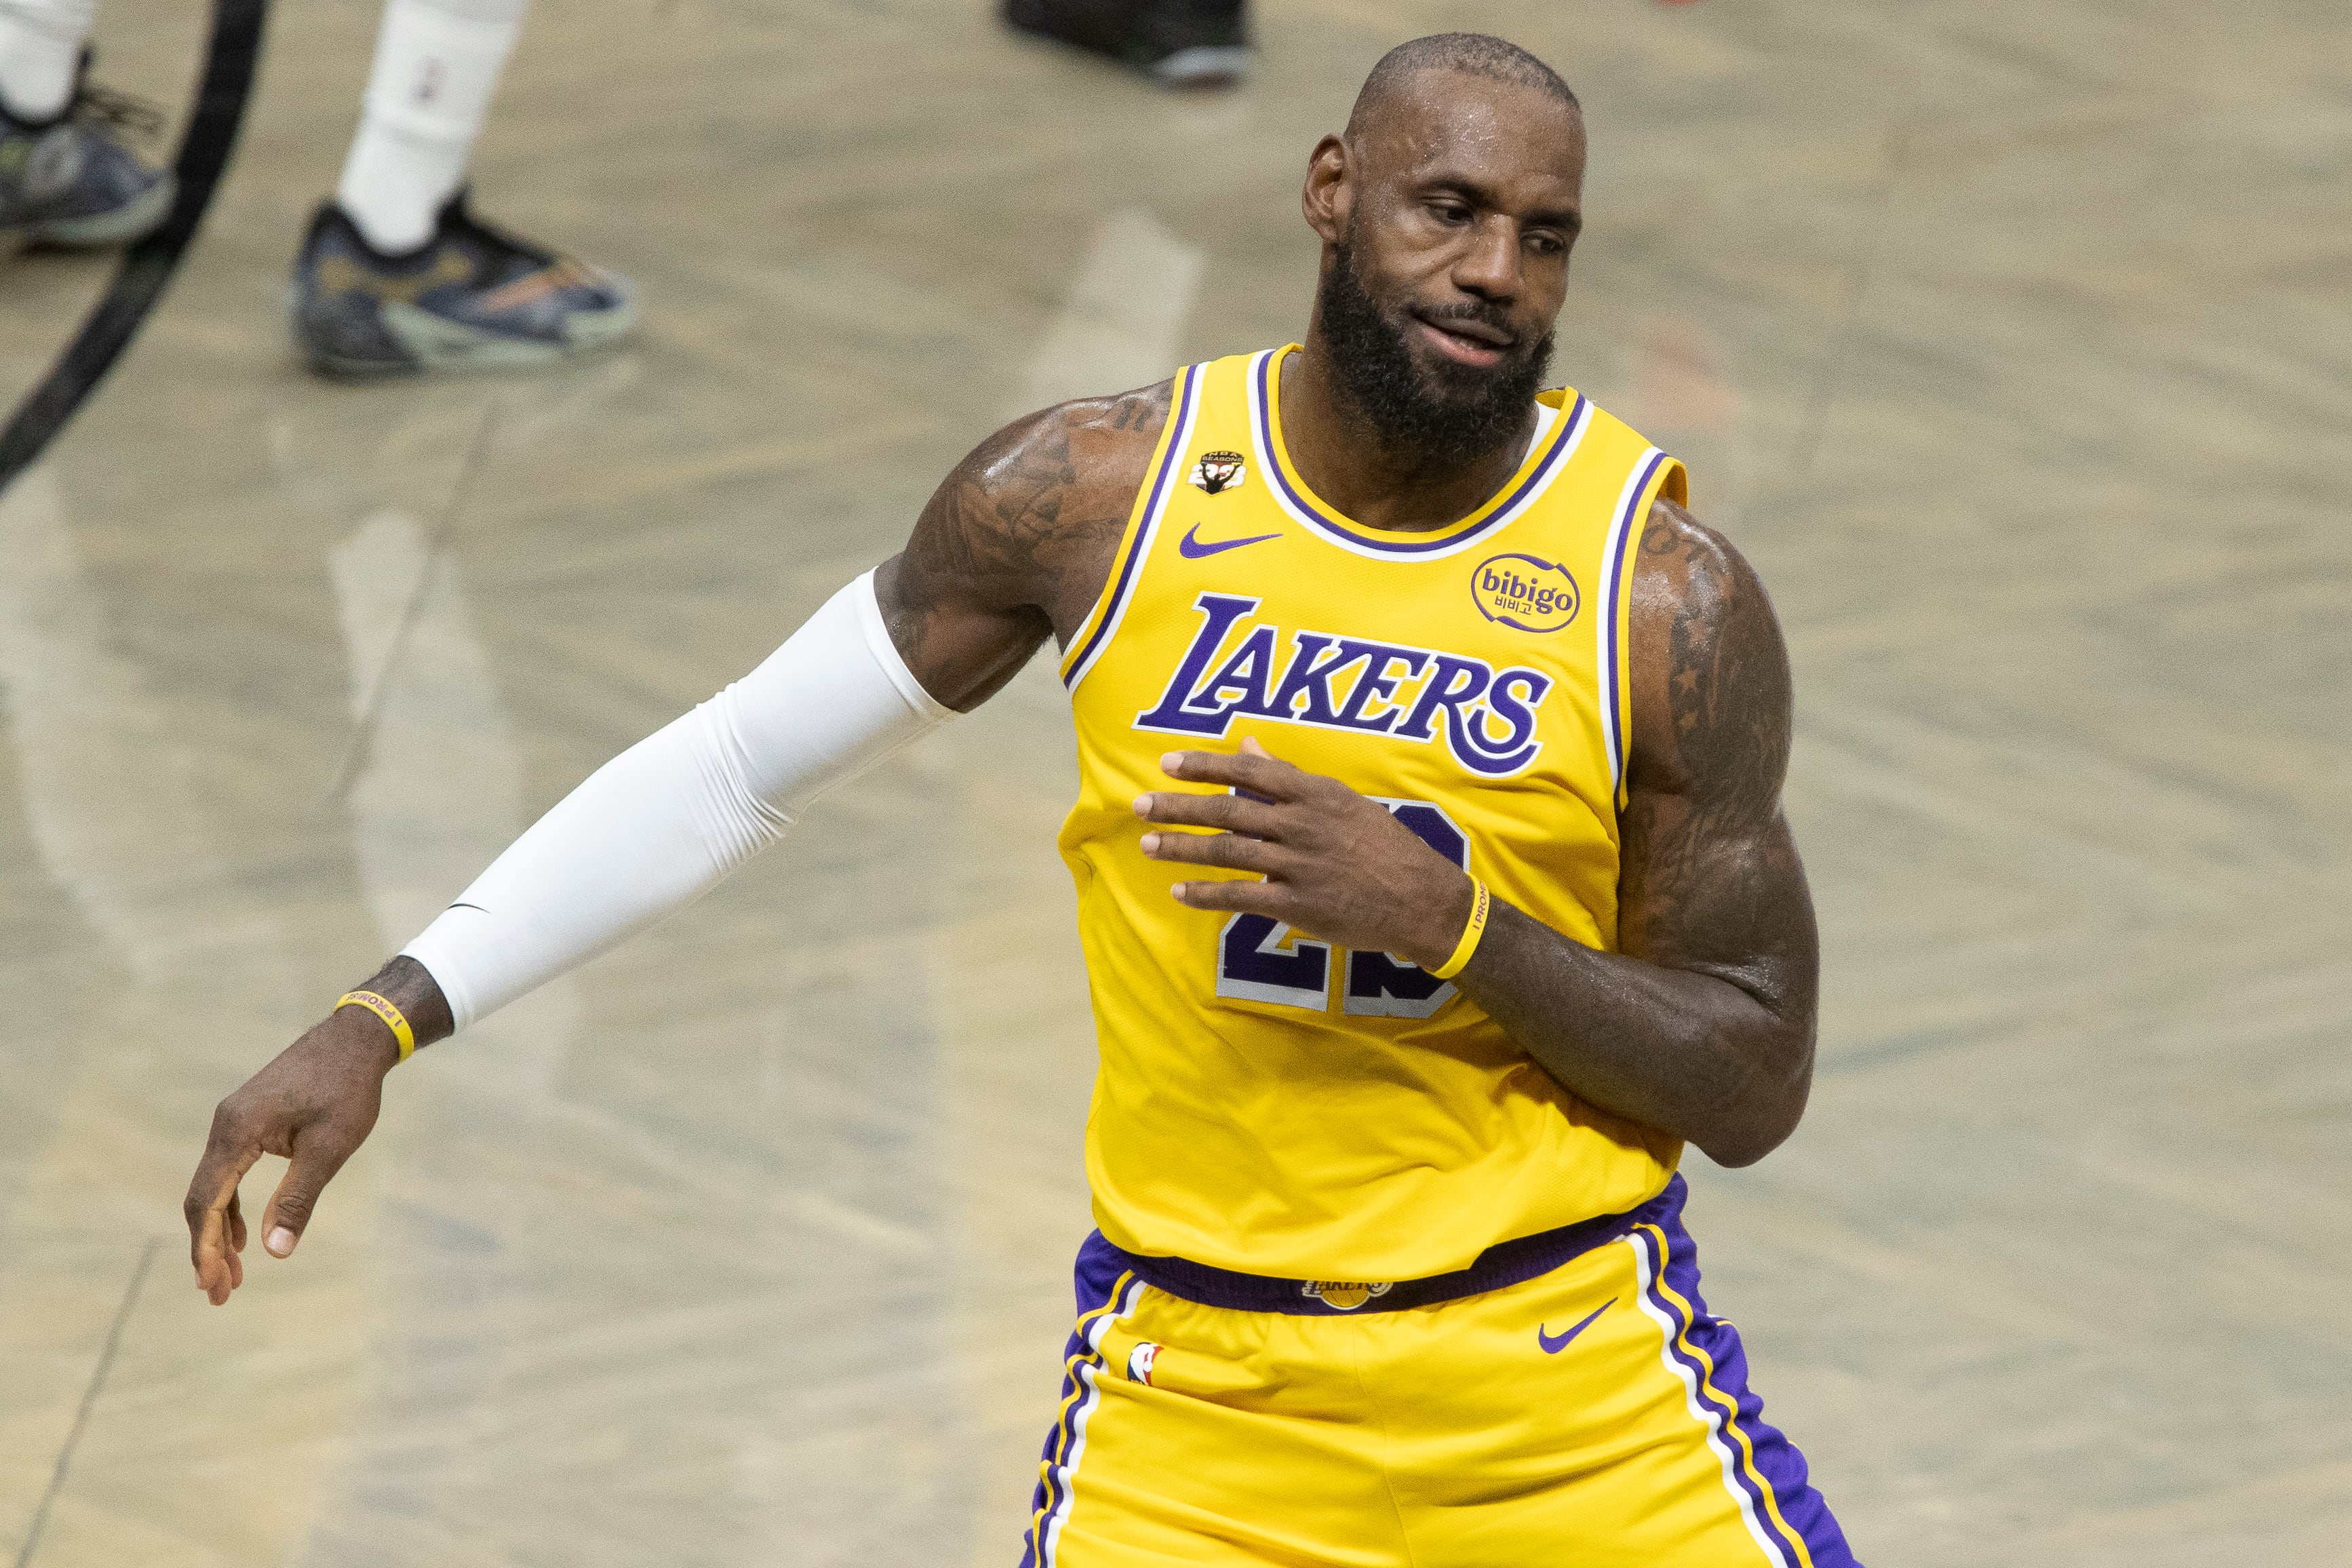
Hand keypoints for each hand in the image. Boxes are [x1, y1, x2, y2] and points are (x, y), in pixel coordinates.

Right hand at [182, 1010, 398, 1304]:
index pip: (207, 1202)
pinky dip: (233, 1206)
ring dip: (221, 1231)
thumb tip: (274, 1251)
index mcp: (237, 1132)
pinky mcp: (248, 1120)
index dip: (206, 1249)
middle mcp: (224, 1126)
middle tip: (221, 1294)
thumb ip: (298, 1199)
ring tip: (232, 1274)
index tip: (214, 1287)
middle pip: (203, 1199)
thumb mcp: (329, 1149)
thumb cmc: (347, 1090)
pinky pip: (229, 1171)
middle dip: (209, 1249)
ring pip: (214, 1187)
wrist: (355, 1037)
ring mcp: (233, 1121)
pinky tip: (245, 1233)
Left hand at [1134, 737, 1473, 969]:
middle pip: (1229, 810)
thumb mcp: (1341, 800)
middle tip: (1139, 806)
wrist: (1421, 899)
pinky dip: (1208, 895)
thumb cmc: (1382, 845)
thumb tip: (1246, 743)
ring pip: (1228, 852)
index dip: (1204, 765)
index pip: (1248, 770)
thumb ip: (1289, 775)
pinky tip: (1180, 893)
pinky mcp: (1299, 904)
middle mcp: (1303, 825)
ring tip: (1148, 845)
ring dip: (1183, 849)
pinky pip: (1243, 897)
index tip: (1167, 763)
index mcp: (1314, 793)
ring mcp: (1300, 865)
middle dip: (1179, 807)